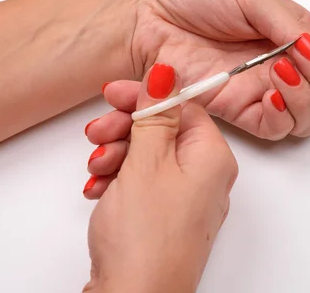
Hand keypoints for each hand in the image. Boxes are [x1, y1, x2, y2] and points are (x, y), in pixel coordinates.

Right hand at [84, 64, 237, 292]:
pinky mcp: (164, 219)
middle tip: (97, 135)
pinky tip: (98, 190)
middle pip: (164, 131)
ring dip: (117, 156)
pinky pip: (142, 184)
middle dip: (125, 130)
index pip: (183, 106)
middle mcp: (205, 177)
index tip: (113, 94)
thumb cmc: (146, 236)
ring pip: (148, 157)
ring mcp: (185, 200)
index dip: (146, 97)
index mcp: (212, 157)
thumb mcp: (146, 161)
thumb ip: (156, 114)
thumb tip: (167, 74)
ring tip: (97, 171)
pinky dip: (118, 181)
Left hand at [123, 0, 309, 139]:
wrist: (146, 13)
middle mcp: (279, 68)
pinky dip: (286, 112)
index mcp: (289, 36)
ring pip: (309, 115)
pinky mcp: (237, 110)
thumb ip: (292, 26)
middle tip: (307, 57)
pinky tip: (275, 90)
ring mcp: (259, 90)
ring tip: (282, 69)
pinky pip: (277, 126)